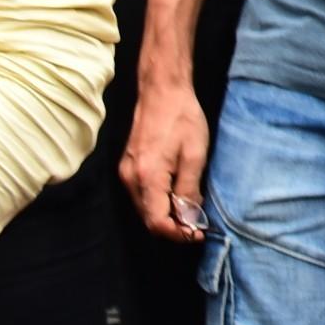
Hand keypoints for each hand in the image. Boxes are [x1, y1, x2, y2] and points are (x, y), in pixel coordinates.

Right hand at [119, 79, 211, 242]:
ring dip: (166, 215)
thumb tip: (189, 220)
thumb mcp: (195, 156)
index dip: (178, 234)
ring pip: (145, 208)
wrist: (162, 90)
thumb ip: (189, 191)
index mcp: (148, 177)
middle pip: (149, 219)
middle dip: (173, 227)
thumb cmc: (182, 118)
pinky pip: (142, 195)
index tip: (197, 233)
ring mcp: (126, 172)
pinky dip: (158, 202)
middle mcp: (131, 178)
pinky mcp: (128, 167)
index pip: (157, 222)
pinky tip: (177, 195)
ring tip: (191, 209)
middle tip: (197, 224)